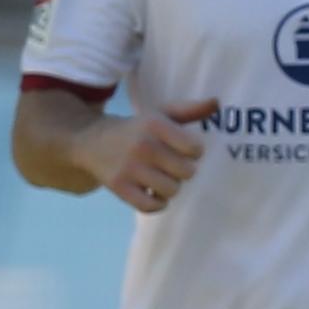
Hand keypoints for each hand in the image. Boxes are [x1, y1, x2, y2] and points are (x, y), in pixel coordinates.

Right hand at [83, 98, 213, 212]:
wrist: (91, 141)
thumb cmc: (136, 129)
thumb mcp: (160, 114)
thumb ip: (190, 110)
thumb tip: (217, 102)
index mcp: (155, 125)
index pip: (195, 149)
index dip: (194, 151)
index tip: (184, 149)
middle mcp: (143, 146)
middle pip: (187, 173)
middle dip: (183, 170)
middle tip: (170, 165)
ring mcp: (130, 168)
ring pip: (171, 190)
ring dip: (170, 187)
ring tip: (160, 178)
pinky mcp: (119, 187)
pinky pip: (152, 206)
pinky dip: (158, 203)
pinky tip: (153, 193)